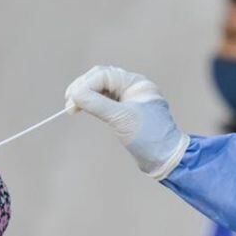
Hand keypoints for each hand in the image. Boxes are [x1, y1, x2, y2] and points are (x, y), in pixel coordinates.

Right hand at [65, 66, 189, 179]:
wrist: (166, 159)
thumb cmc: (149, 137)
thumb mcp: (121, 118)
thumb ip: (97, 104)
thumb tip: (75, 93)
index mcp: (137, 84)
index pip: (105, 75)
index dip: (85, 85)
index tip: (71, 99)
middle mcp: (134, 88)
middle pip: (101, 79)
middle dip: (84, 88)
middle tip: (69, 104)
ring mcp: (130, 100)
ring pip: (102, 90)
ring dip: (86, 96)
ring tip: (73, 108)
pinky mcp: (126, 112)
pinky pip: (105, 101)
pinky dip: (93, 104)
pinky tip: (84, 109)